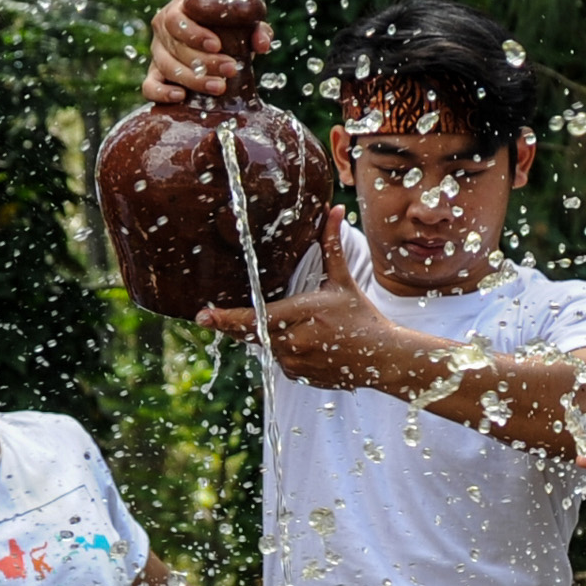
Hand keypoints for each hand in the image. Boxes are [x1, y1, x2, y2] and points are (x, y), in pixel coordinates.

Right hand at [143, 0, 271, 105]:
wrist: (215, 38)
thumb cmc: (227, 27)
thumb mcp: (243, 23)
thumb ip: (256, 29)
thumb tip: (263, 44)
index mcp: (179, 9)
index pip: (176, 19)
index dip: (194, 33)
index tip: (218, 45)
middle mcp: (163, 30)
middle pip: (175, 47)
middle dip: (204, 61)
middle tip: (230, 69)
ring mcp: (157, 53)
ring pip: (166, 67)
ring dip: (193, 79)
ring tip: (219, 87)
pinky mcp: (154, 74)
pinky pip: (149, 86)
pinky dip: (161, 93)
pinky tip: (181, 97)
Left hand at [200, 213, 399, 387]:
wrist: (382, 358)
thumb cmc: (361, 316)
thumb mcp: (342, 281)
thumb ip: (331, 246)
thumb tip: (333, 209)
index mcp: (301, 313)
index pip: (255, 318)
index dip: (226, 318)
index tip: (203, 315)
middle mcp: (294, 341)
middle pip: (251, 334)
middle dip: (233, 324)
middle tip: (211, 316)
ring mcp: (294, 362)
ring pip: (265, 346)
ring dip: (267, 335)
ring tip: (296, 326)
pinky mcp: (297, 376)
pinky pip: (279, 360)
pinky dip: (284, 350)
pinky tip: (306, 342)